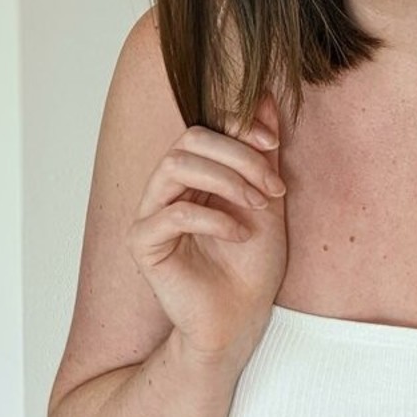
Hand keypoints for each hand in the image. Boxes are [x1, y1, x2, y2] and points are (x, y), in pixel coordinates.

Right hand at [126, 92, 286, 360]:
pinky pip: (171, 213)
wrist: (241, 320)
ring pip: (176, 166)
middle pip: (190, 140)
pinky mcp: (143, 243)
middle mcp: (168, 188)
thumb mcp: (267, 198)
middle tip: (272, 187)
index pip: (207, 129)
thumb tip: (263, 97)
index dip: (239, 128)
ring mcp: (151, 213)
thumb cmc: (252, 265)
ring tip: (258, 206)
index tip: (273, 143)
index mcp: (195, 175)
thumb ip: (262, 151)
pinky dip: (212, 217)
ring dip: (226, 181)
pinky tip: (238, 234)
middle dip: (237, 156)